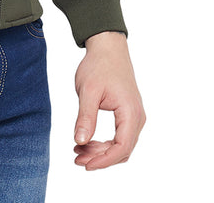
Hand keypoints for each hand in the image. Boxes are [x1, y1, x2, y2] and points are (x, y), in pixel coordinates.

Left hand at [73, 31, 145, 169]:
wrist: (108, 48)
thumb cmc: (99, 65)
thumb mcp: (88, 91)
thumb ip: (85, 117)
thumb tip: (80, 141)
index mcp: (130, 112)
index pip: (121, 147)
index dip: (104, 160)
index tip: (85, 165)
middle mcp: (137, 117)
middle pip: (122, 150)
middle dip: (99, 158)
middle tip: (77, 159)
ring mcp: (134, 116)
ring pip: (121, 145)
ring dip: (101, 152)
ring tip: (78, 152)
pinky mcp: (128, 114)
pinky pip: (120, 136)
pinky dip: (104, 143)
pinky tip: (86, 142)